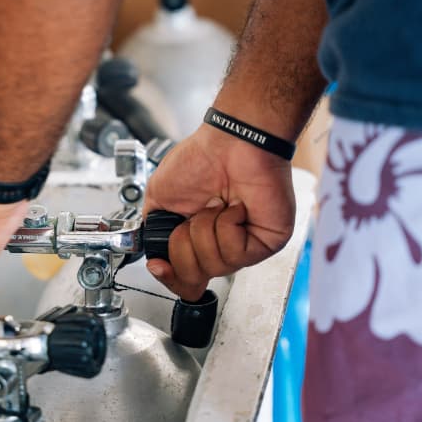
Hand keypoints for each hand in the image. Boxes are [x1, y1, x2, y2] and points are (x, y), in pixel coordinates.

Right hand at [143, 124, 295, 299]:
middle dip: (183, 244)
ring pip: (214, 266)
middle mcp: (221, 247)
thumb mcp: (160, 201)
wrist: (231, 141)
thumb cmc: (200, 160)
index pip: (186, 280)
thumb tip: (157, 263)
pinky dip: (227, 225)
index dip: (170, 276)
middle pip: (193, 277)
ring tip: (216, 204)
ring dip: (205, 229)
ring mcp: (245, 247)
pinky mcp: (266, 243)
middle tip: (192, 215)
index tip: (158, 264)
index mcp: (198, 240)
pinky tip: (236, 206)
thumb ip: (155, 235)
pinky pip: (235, 253)